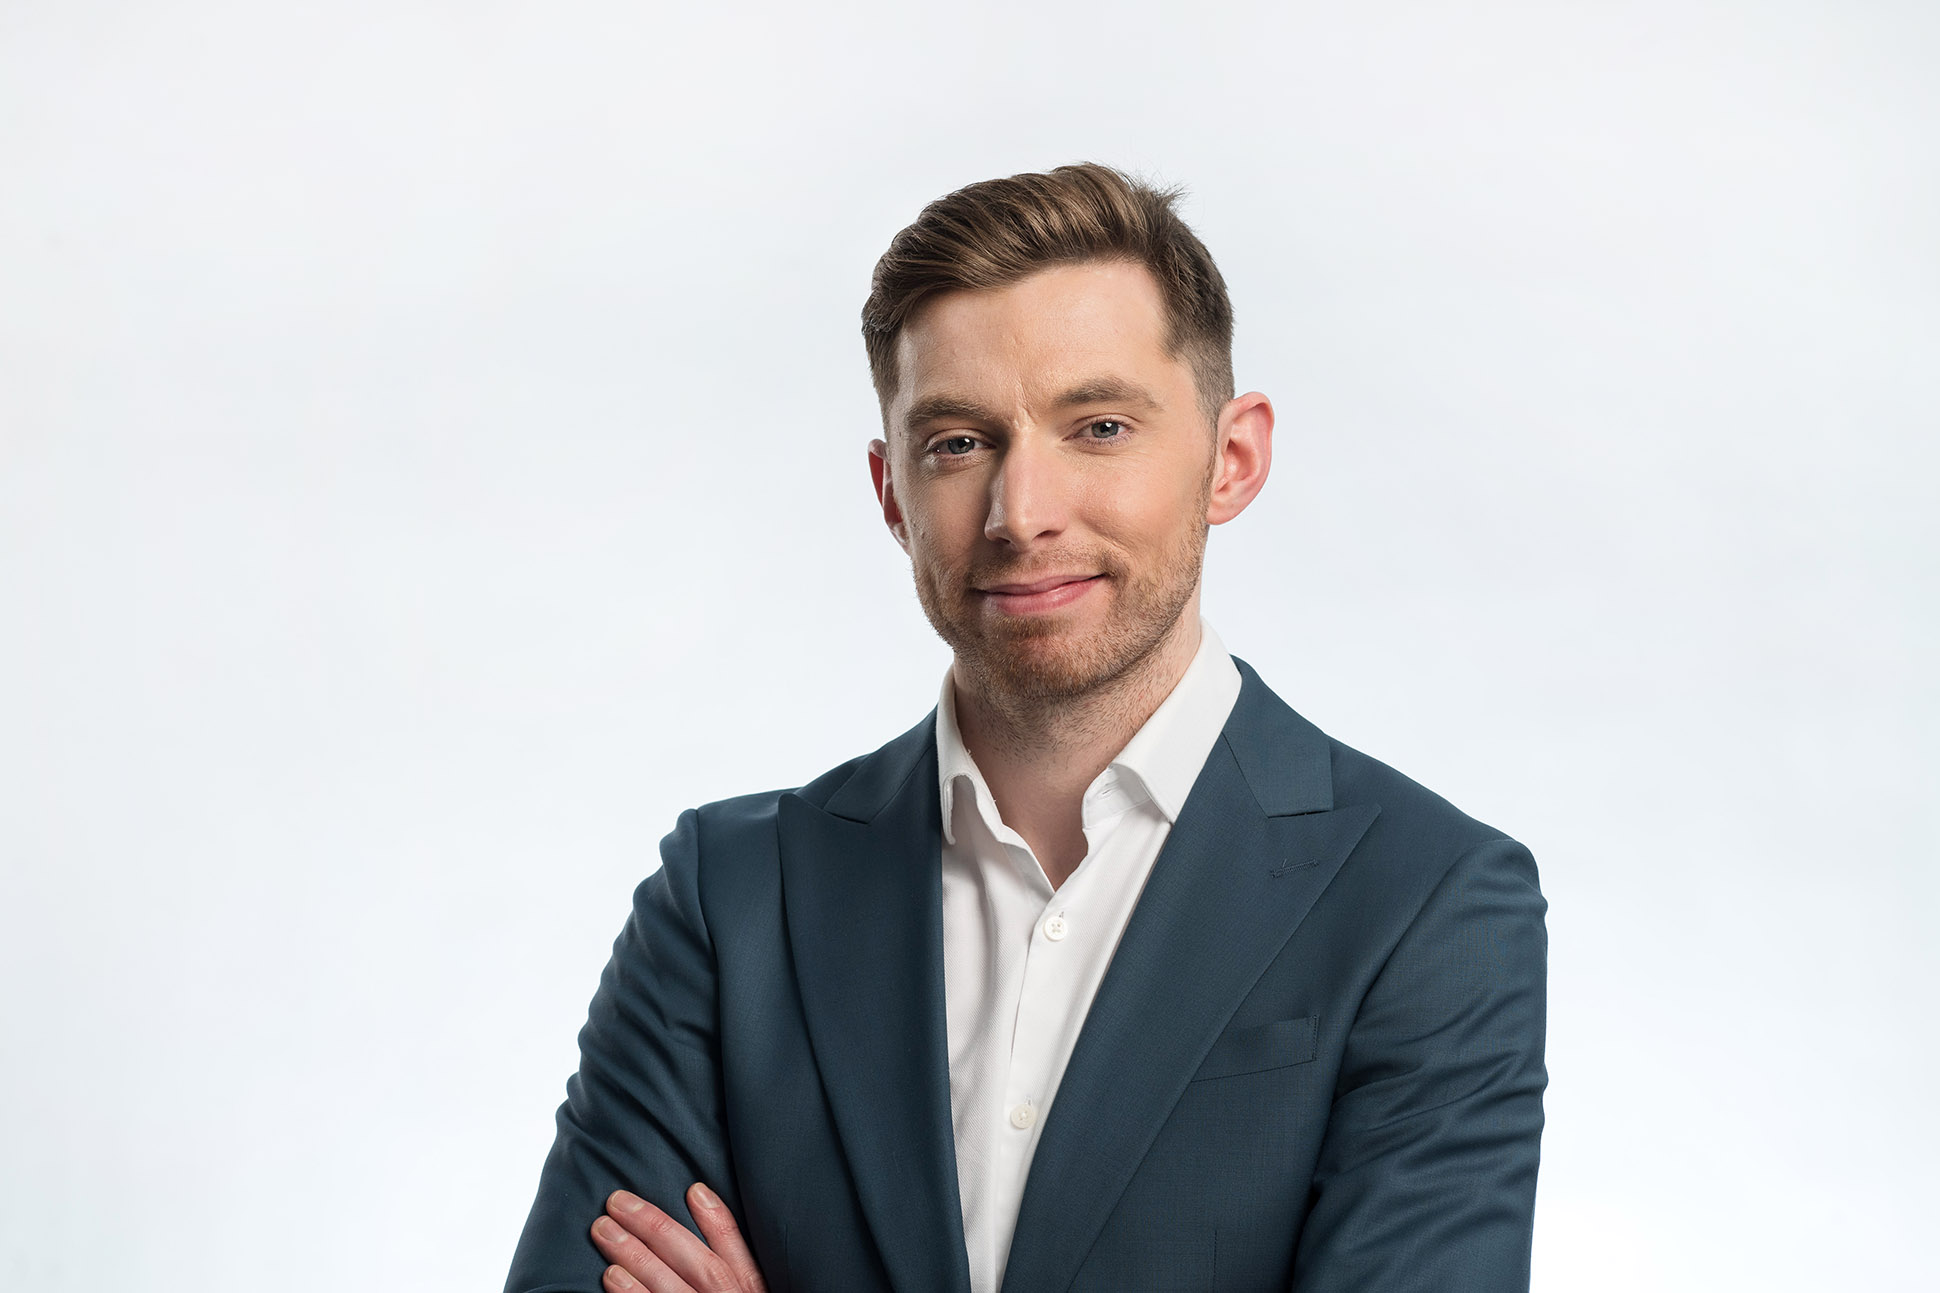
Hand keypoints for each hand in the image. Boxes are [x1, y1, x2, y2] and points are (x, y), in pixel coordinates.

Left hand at [590, 1184, 767, 1292]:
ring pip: (668, 1287)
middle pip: (697, 1264)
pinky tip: (611, 1276)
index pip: (735, 1252)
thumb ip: (736, 1261)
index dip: (716, 1220)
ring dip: (635, 1257)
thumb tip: (703, 1205)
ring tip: (604, 1230)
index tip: (692, 1189)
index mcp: (750, 1292)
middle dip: (656, 1230)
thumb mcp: (752, 1290)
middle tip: (618, 1203)